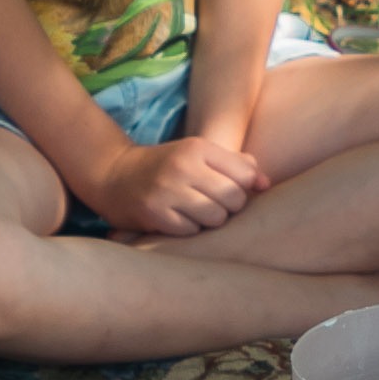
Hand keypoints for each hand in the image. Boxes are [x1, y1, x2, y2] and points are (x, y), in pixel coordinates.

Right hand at [91, 129, 268, 235]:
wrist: (112, 174)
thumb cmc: (165, 166)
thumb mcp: (198, 154)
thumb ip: (236, 164)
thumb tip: (266, 184)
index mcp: (198, 148)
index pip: (245, 174)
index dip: (243, 187)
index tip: (228, 189)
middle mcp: (183, 167)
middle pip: (234, 199)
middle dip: (228, 207)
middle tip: (212, 204)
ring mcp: (168, 191)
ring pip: (216, 218)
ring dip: (210, 221)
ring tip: (195, 212)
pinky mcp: (155, 214)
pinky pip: (191, 231)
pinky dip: (188, 229)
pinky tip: (176, 219)